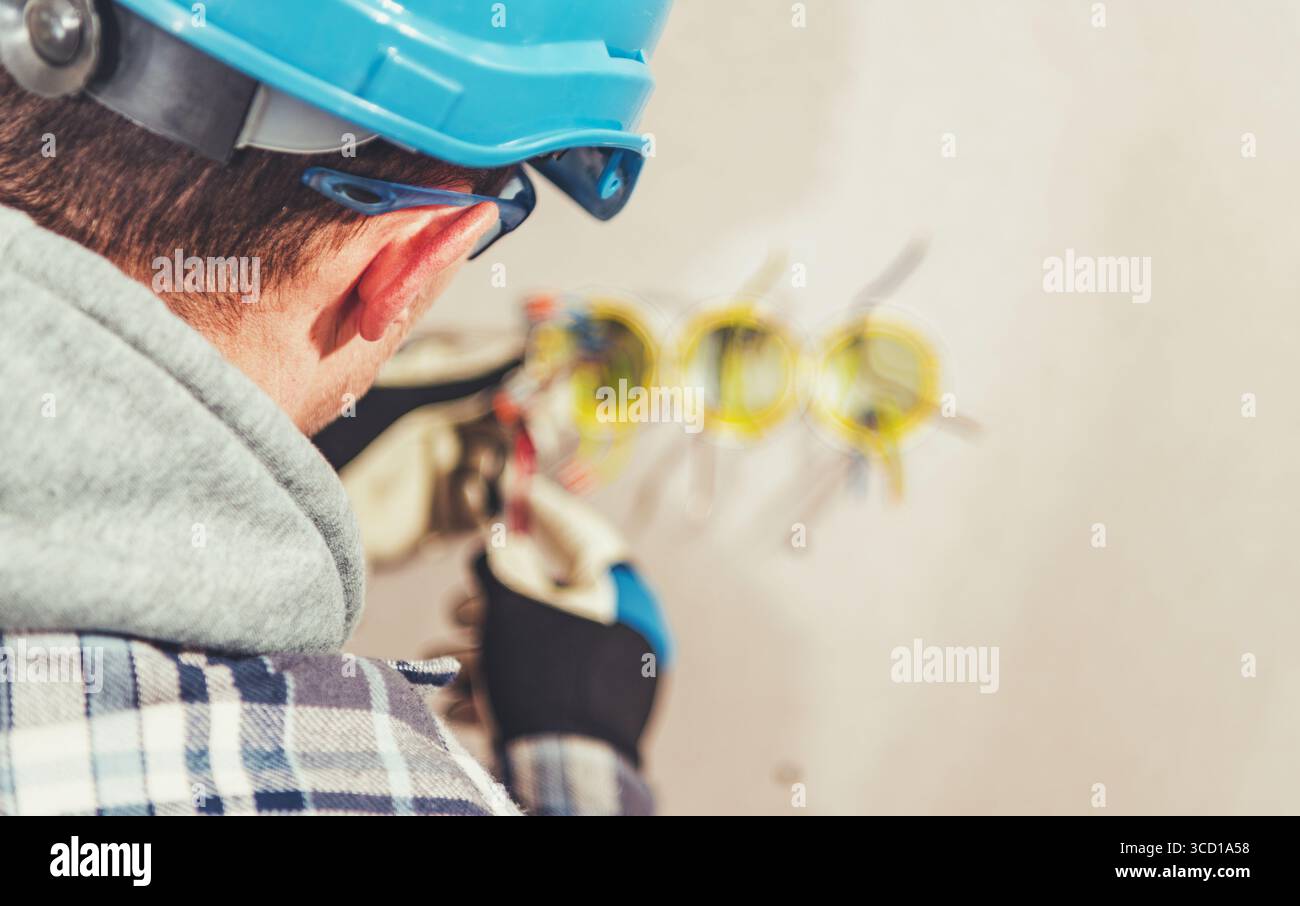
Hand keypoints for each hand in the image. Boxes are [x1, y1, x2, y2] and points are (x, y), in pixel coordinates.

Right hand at [473, 477, 670, 765]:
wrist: (569, 771)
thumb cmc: (543, 672)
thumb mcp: (509, 606)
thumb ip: (498, 566)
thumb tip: (498, 547)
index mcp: (614, 587)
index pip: (577, 530)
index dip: (539, 508)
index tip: (513, 488)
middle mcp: (621, 625)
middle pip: (547, 596)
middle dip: (488, 605)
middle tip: (460, 613)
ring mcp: (609, 673)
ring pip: (535, 645)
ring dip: (479, 652)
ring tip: (440, 663)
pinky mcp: (592, 713)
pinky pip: (541, 684)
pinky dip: (499, 686)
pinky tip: (460, 701)